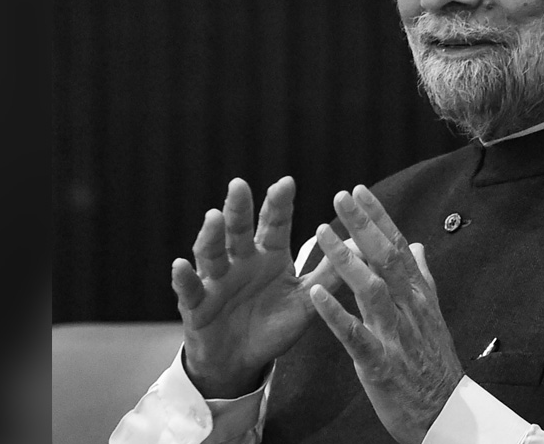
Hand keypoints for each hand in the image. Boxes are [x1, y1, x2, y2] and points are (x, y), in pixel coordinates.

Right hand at [171, 176, 341, 398]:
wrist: (241, 361)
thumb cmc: (273, 325)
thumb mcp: (305, 301)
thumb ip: (329, 276)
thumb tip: (363, 248)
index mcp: (269, 255)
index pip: (275, 224)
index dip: (279, 204)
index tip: (287, 182)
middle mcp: (241, 260)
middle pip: (239, 229)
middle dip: (240, 207)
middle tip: (240, 184)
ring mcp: (216, 280)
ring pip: (212, 252)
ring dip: (211, 235)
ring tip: (213, 216)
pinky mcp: (196, 303)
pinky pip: (188, 288)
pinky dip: (183, 277)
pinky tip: (180, 264)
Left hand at [309, 185, 463, 443]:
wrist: (444, 412)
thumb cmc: (432, 362)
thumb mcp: (431, 314)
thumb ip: (421, 276)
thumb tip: (417, 244)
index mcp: (417, 294)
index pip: (398, 245)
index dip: (378, 217)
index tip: (359, 190)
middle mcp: (409, 308)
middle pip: (386, 257)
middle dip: (363, 226)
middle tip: (340, 196)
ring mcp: (396, 335)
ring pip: (372, 289)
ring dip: (346, 260)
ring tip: (321, 234)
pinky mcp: (381, 363)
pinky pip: (356, 335)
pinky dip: (335, 314)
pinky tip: (315, 294)